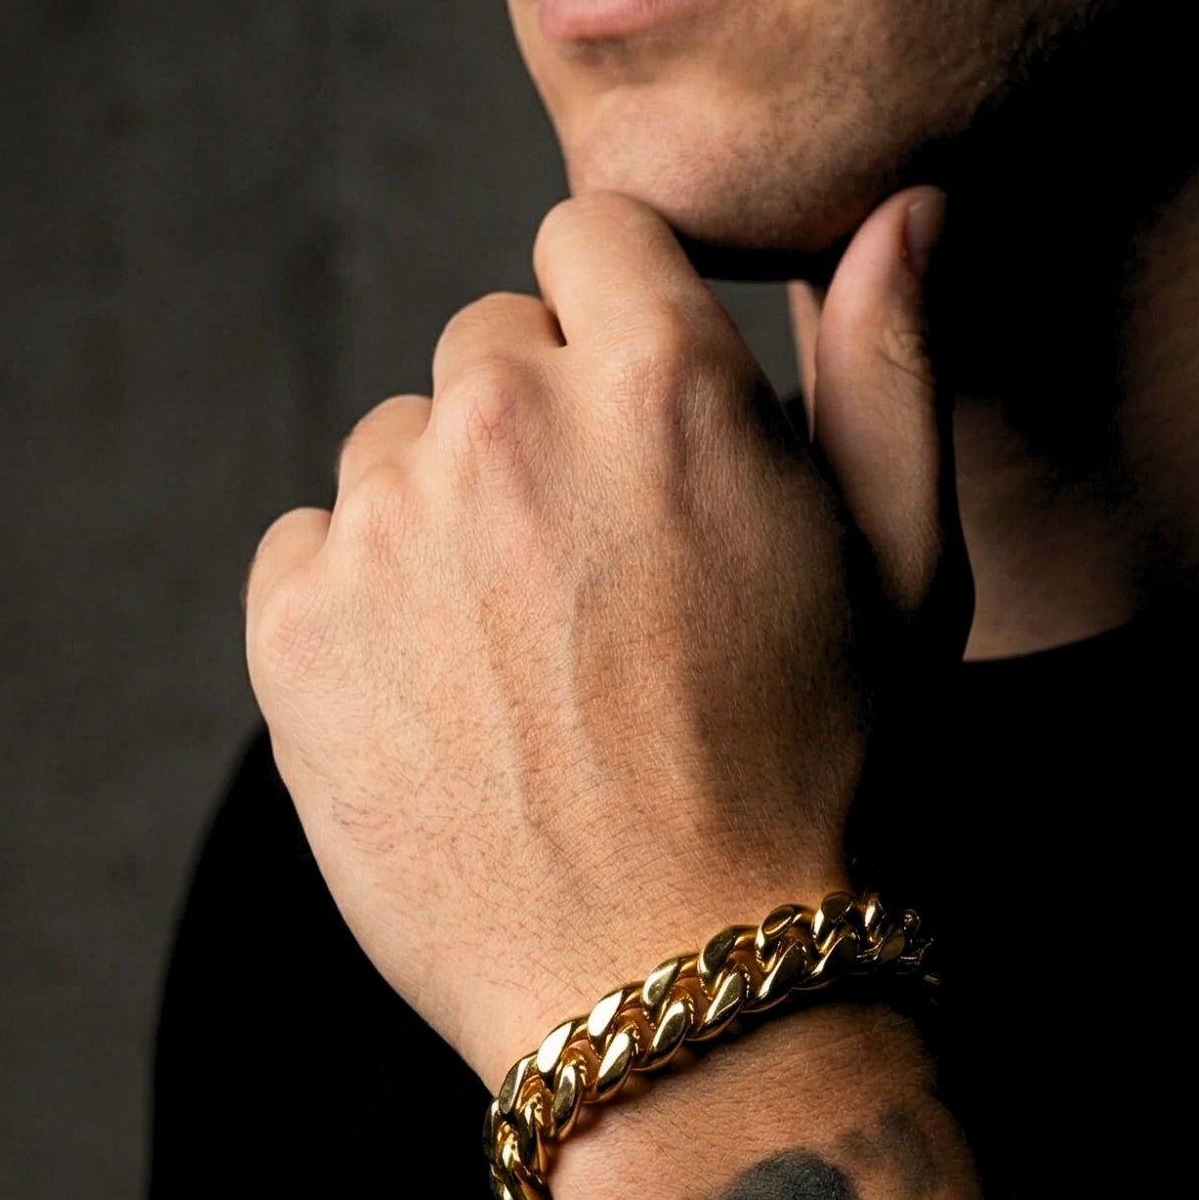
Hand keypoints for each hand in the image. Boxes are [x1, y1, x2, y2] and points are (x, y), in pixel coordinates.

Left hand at [244, 187, 951, 1086]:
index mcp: (662, 382)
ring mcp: (382, 529)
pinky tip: (450, 705)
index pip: (592, 239)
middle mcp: (503, 423)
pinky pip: (310, 548)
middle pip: (487, 345)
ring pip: (398, 451)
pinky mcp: (292, 633)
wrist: (680, 992)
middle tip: (606, 589)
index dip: (625, 332)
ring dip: (452, 521)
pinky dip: (361, 604)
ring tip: (531, 670)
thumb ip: (891, 368)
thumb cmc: (822, 784)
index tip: (648, 434)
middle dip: (544, 431)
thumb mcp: (906, 573)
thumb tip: (902, 207)